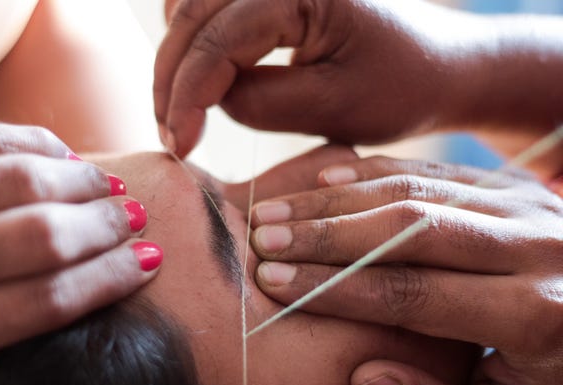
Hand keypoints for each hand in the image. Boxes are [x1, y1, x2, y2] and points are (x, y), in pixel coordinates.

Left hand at [0, 124, 160, 372]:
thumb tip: (64, 298)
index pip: (35, 303)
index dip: (104, 281)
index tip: (149, 263)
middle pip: (35, 239)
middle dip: (103, 229)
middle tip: (139, 222)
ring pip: (7, 182)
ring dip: (76, 184)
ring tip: (110, 191)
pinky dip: (27, 143)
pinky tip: (62, 155)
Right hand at [155, 0, 465, 156]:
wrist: (438, 67)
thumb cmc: (401, 88)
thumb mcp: (334, 107)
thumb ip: (259, 102)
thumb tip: (205, 99)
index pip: (219, 40)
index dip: (187, 95)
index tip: (180, 146)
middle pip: (191, 16)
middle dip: (172, 79)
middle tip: (173, 137)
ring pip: (191, 5)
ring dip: (178, 58)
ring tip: (182, 112)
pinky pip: (211, 5)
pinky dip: (195, 40)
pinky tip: (200, 77)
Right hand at [250, 156, 562, 384]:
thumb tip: (367, 378)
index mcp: (539, 314)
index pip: (414, 294)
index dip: (336, 287)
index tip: (274, 281)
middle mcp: (536, 246)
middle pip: (409, 228)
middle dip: (326, 234)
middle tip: (262, 238)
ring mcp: (526, 205)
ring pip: (414, 189)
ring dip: (338, 199)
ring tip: (278, 209)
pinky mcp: (514, 185)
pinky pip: (433, 169)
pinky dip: (375, 172)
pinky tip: (326, 179)